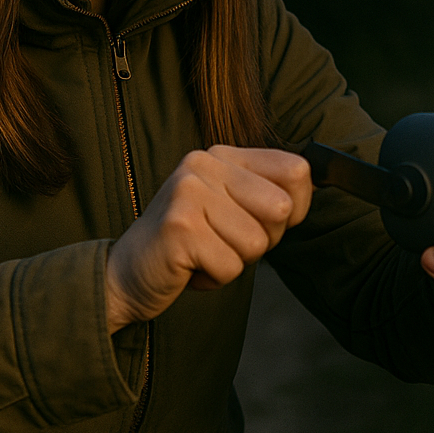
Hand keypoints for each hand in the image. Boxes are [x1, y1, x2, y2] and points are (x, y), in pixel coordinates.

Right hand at [105, 146, 310, 331]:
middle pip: (280, 209)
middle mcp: (204, 164)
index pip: (296, 171)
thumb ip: (265, 194)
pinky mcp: (180, 227)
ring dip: (234, 261)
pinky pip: (231, 267)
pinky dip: (215, 278)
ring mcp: (189, 192)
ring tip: (203, 252)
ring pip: (257, 243)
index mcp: (223, 155)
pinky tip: (190, 266)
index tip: (263, 222)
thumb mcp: (230, 207)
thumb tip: (306, 195)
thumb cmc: (189, 243)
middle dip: (263, 240)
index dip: (295, 208)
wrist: (127, 273)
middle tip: (224, 242)